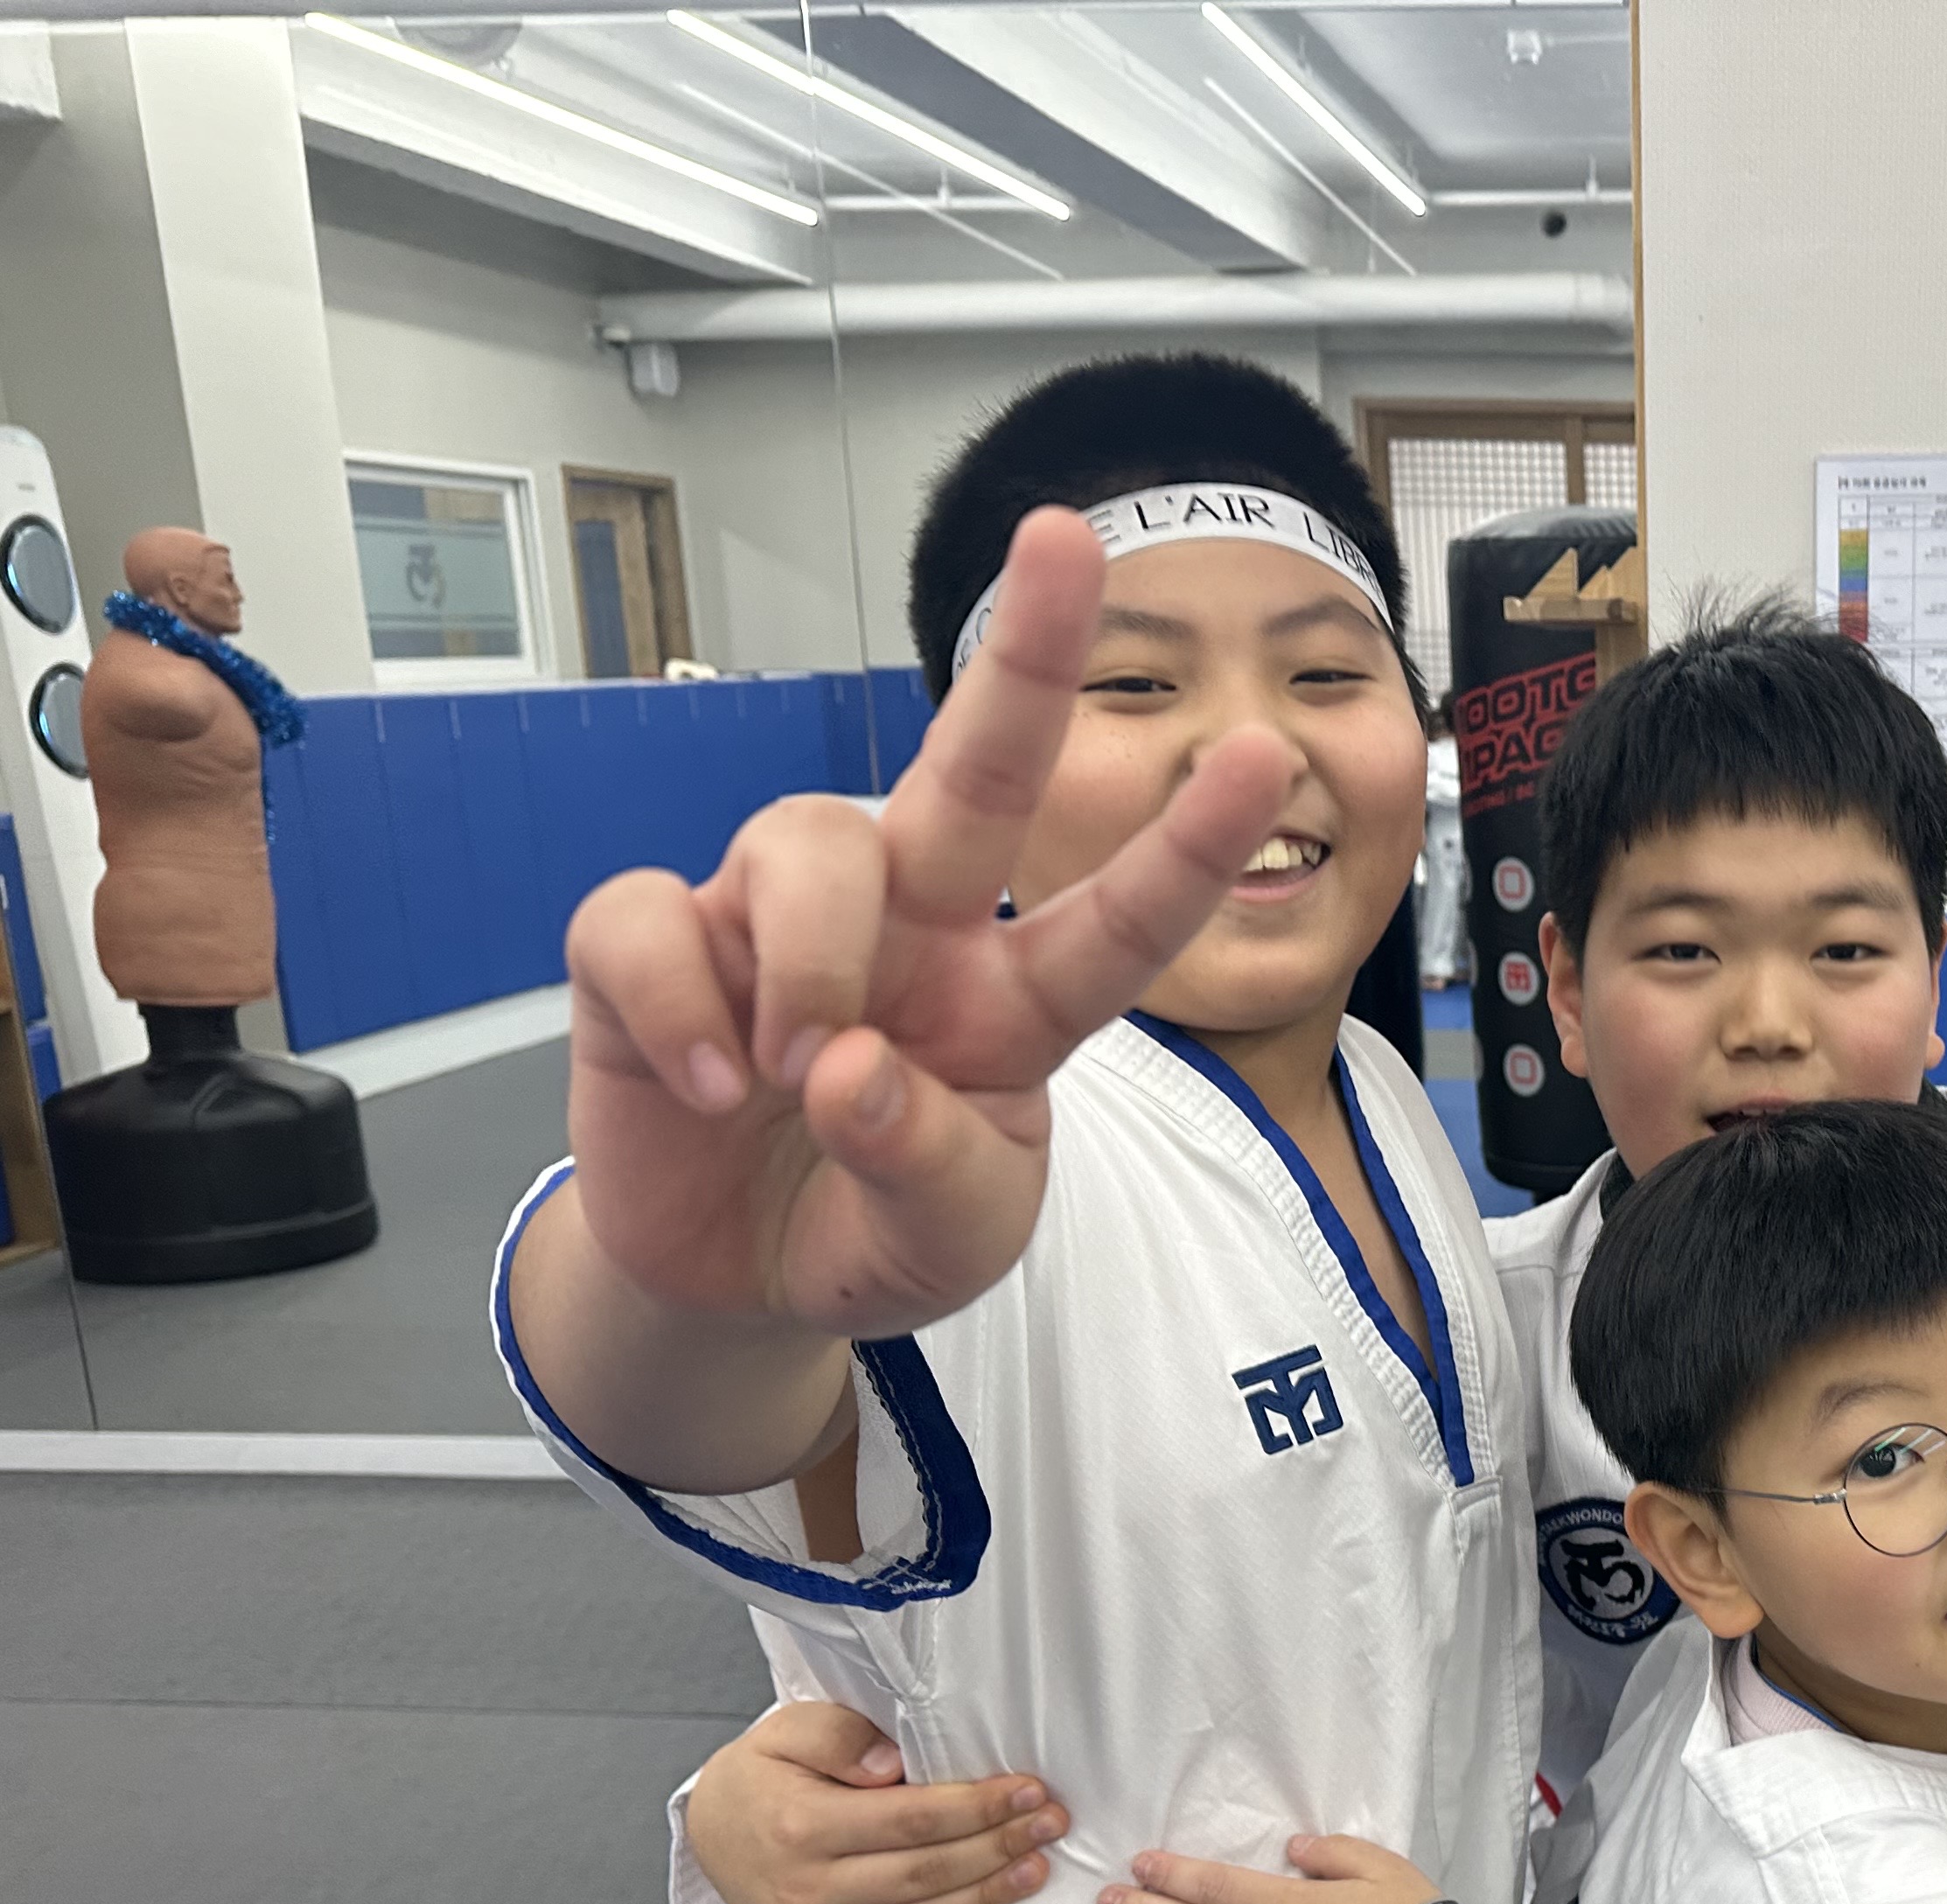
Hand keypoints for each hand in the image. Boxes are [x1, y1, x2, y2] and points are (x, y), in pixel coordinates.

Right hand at [560, 505, 1295, 1342]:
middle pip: (975, 770)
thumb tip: (848, 1066)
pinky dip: (681, 998)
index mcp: (1010, 1001)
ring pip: (807, 839)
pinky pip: (650, 916)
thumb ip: (930, 1166)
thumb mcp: (948, 1237)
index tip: (1263, 757)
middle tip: (1070, 541)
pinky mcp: (654, 951)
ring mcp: (776, 926)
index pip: (1114, 919)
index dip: (1185, 845)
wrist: (737, 1285)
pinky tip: (709, 1081)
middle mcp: (908, 930)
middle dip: (1025, 656)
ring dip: (811, 955)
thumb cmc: (872, 1225)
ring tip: (799, 1074)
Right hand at [682, 1702, 1064, 1903]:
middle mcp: (801, 1888)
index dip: (977, 1808)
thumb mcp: (790, 1731)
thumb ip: (841, 1738)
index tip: (1030, 1792)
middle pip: (921, 1875)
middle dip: (996, 1849)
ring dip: (978, 1903)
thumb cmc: (765, 1773)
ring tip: (1032, 1874)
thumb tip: (893, 1764)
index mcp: (801, 1825)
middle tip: (1050, 1828)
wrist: (709, 1828)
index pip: (910, 1820)